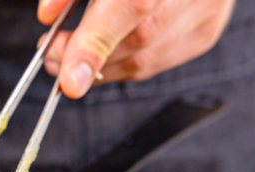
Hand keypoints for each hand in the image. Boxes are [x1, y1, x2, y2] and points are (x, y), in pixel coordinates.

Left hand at [38, 0, 235, 97]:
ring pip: (143, 60)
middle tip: (52, 55)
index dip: (94, 46)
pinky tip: (105, 53)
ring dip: (100, 67)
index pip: (130, 7)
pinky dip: (121, 64)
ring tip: (72, 54)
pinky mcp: (207, 30)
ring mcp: (207, 10)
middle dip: (86, 57)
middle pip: (135, 40)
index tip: (70, 82)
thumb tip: (48, 15)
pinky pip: (155, 63)